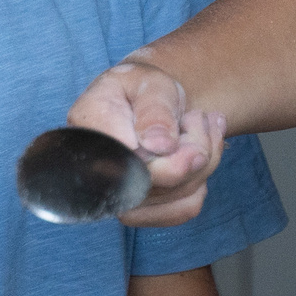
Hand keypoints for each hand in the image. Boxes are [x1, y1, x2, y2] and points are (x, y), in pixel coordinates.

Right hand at [67, 58, 224, 226]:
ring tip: (200, 122)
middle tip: (200, 116)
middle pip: (158, 182)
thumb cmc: (140, 89)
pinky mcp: (143, 211)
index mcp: (90, 130)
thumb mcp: (148, 84)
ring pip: (178, 194)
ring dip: (205, 157)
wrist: (142, 102)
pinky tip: (201, 148)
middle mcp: (96, 173)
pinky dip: (204, 176)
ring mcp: (119, 198)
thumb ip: (154, 110)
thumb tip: (160, 146)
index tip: (194, 121)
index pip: (129, 162)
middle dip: (196, 147)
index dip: (169, 153)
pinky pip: (186, 206)